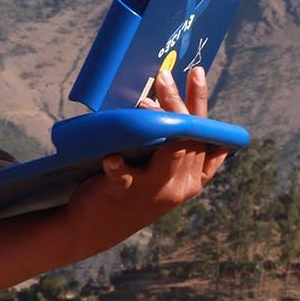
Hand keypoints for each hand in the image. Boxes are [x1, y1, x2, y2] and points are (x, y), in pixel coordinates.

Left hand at [62, 64, 226, 244]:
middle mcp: (179, 186)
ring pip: (170, 151)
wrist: (94, 228)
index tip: (197, 72)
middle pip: (189, 138)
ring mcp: (155, 192)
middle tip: (165, 75)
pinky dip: (119, 166)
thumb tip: (159, 97)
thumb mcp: (158, 172)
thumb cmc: (129, 189)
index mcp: (192, 178)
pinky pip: (126, 177)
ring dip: (160, 121)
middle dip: (180, 103)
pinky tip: (112, 156)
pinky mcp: (126, 195)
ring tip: (144, 100)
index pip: (205, 134)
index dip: (201, 102)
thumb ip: (169, 145)